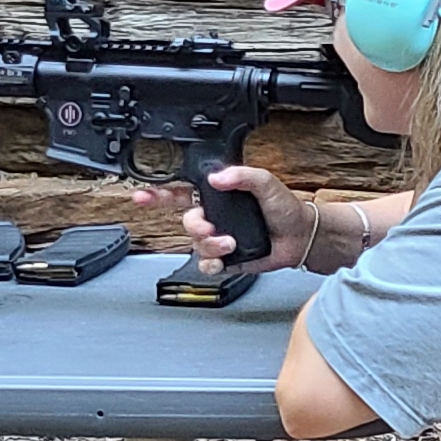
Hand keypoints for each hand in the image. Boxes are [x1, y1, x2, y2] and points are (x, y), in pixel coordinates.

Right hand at [129, 164, 313, 273]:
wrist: (299, 237)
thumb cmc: (284, 208)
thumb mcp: (266, 182)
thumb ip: (242, 175)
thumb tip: (217, 177)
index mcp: (217, 195)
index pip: (181, 192)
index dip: (157, 194)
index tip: (141, 196)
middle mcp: (214, 216)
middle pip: (186, 221)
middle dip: (195, 226)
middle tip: (210, 228)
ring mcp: (218, 238)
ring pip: (196, 245)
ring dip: (210, 245)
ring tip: (231, 243)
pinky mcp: (226, 258)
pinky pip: (206, 264)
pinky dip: (212, 263)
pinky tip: (224, 258)